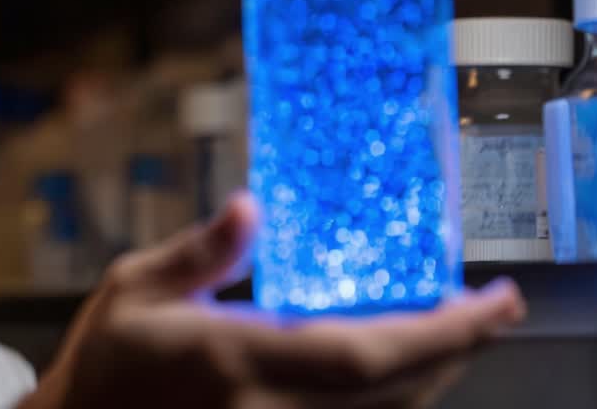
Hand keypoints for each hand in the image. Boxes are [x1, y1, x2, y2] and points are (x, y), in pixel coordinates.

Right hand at [18, 193, 525, 408]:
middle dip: (458, 348)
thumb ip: (200, 252)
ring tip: (456, 328)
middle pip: (396, 390)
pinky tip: (400, 363)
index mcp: (234, 359)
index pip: (364, 352)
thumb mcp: (134, 288)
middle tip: (492, 306)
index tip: (489, 299)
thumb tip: (248, 207)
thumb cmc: (105, 362)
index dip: (442, 331)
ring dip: (434, 372)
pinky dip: (395, 396)